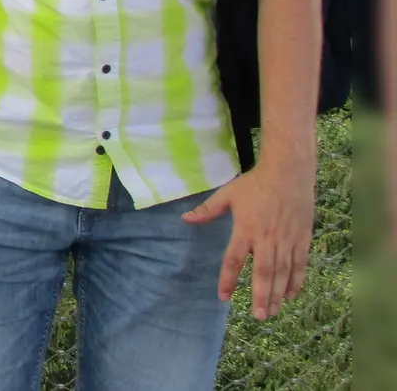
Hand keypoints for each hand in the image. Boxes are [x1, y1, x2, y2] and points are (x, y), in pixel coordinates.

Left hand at [182, 160, 314, 319]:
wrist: (289, 172)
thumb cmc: (256, 183)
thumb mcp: (228, 195)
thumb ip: (207, 210)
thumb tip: (185, 219)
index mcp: (245, 229)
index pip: (234, 259)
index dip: (228, 279)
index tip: (224, 296)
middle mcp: (267, 238)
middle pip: (264, 272)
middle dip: (262, 295)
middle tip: (259, 316)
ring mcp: (287, 240)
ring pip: (283, 272)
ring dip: (279, 293)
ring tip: (273, 312)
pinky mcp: (302, 238)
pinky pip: (300, 264)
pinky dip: (297, 280)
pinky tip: (292, 294)